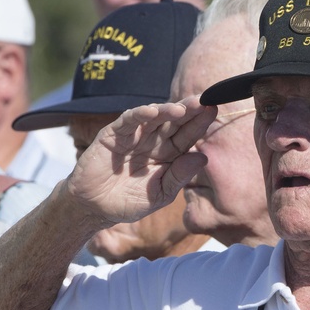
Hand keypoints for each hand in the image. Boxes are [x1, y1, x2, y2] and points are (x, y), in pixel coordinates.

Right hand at [68, 95, 215, 227]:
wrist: (93, 209)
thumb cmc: (127, 203)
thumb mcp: (159, 194)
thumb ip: (179, 177)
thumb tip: (203, 157)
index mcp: (167, 156)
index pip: (187, 136)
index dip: (199, 124)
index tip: (215, 111)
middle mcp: (152, 142)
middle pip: (174, 123)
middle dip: (189, 111)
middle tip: (205, 101)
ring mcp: (134, 136)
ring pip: (154, 117)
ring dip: (168, 110)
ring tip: (183, 108)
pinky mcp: (114, 134)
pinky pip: (128, 121)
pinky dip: (140, 114)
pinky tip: (153, 111)